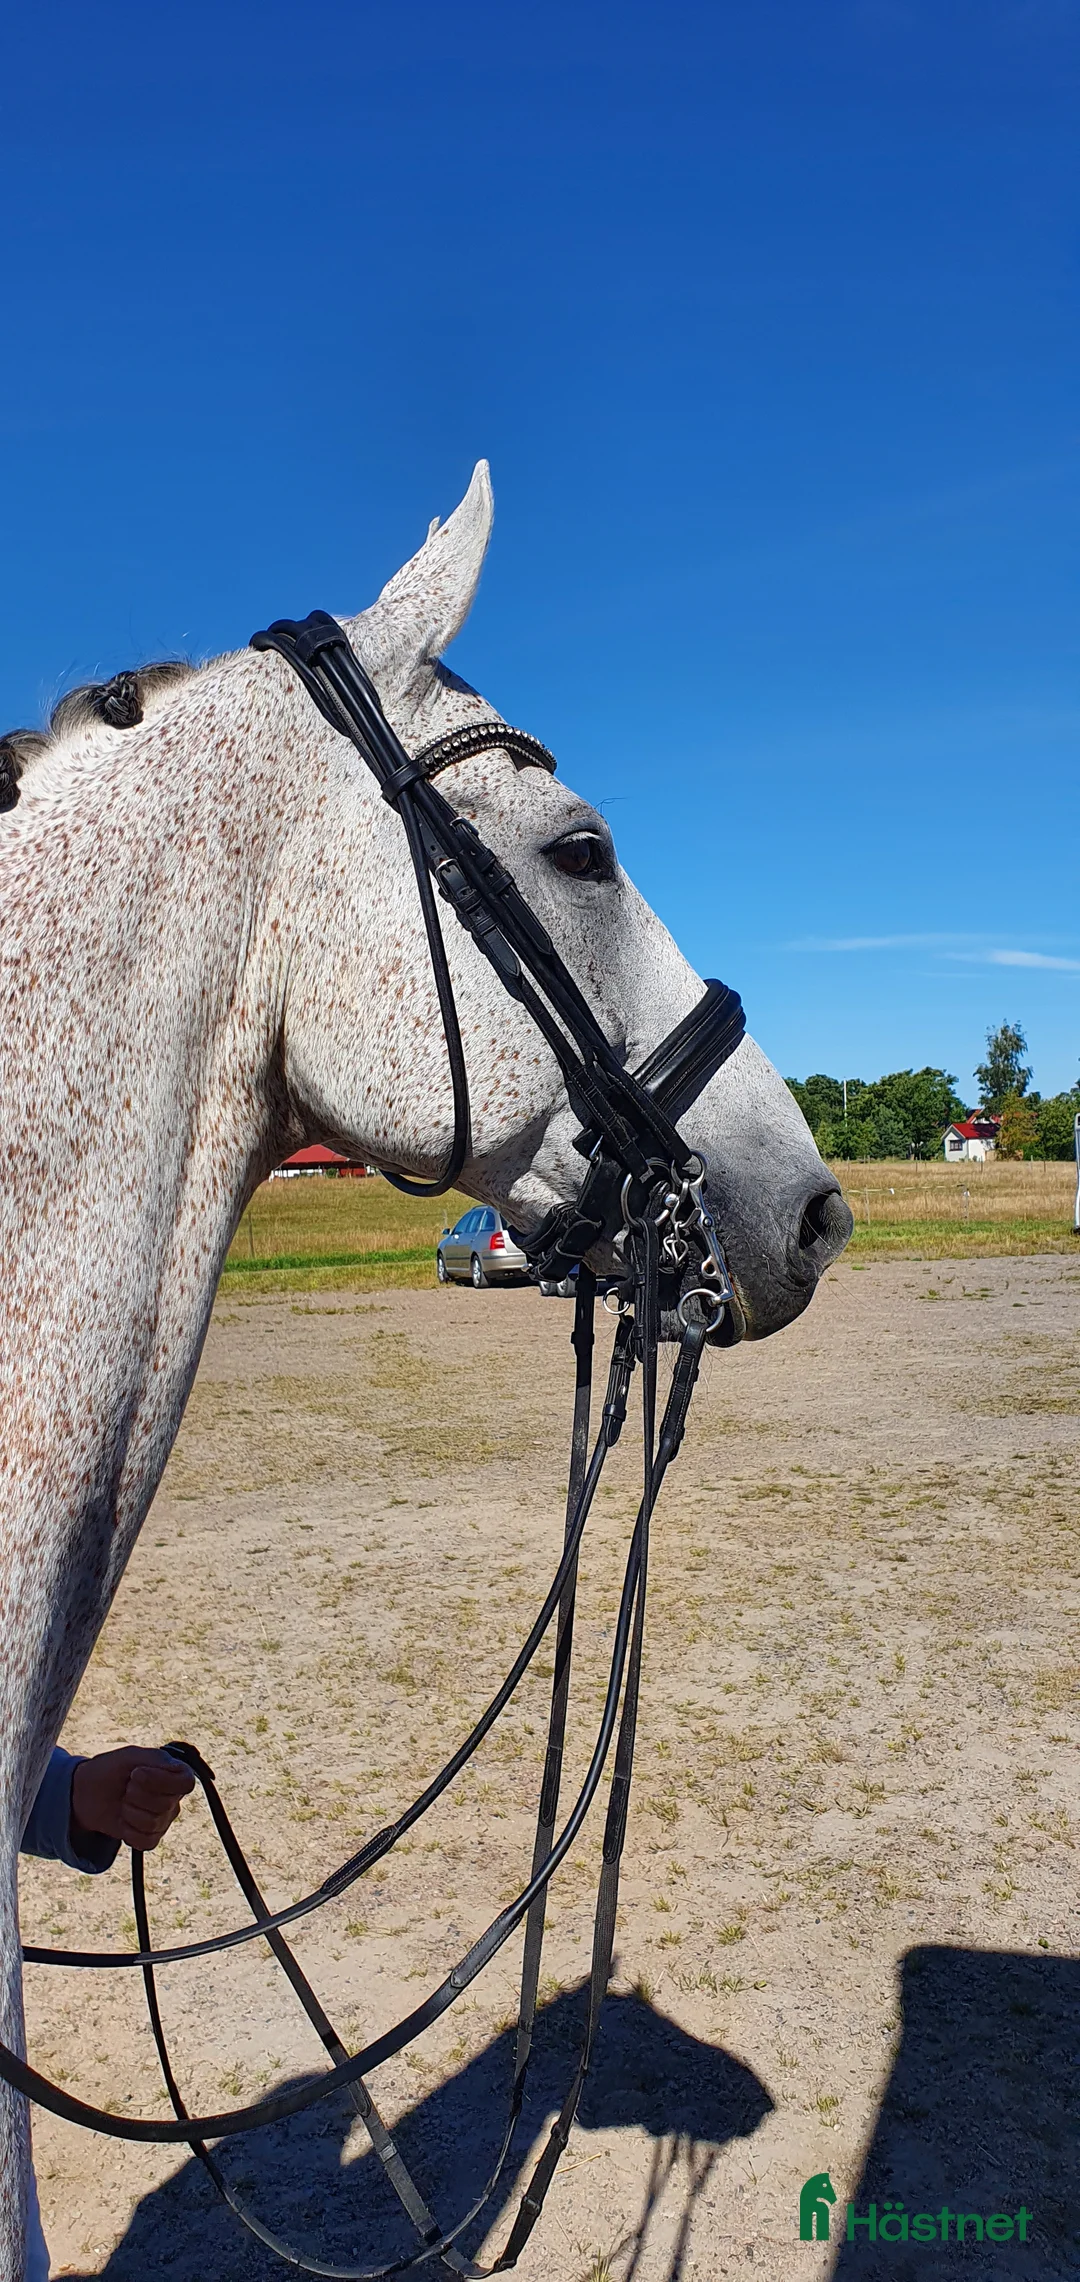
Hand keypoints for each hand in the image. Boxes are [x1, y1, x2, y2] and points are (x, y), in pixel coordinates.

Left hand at [70, 1747, 195, 1852]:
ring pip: (153, 1823)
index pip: (186, 1783)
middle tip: (126, 1787)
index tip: (137, 1774)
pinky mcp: (150, 1837)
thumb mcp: (132, 1755)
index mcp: (175, 1773)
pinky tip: (123, 1820)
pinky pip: (146, 1841)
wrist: (90, 1792)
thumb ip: (155, 1760)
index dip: (161, 1781)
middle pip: (166, 1804)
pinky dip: (128, 1831)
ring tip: (123, 1803)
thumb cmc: (112, 1769)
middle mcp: (174, 1797)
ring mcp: (163, 1819)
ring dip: (130, 1812)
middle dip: (136, 1795)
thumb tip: (172, 1771)